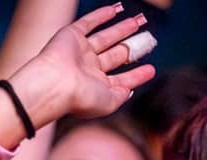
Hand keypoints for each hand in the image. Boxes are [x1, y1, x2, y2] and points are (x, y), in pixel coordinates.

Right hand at [5, 6, 155, 128]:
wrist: (55, 85)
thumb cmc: (80, 98)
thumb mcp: (109, 103)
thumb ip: (122, 95)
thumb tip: (130, 89)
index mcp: (96, 86)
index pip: (121, 79)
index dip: (137, 75)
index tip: (151, 69)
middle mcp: (89, 69)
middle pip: (117, 54)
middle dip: (134, 46)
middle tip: (150, 38)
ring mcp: (81, 52)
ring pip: (107, 37)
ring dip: (123, 28)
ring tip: (140, 20)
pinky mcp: (72, 36)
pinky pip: (89, 23)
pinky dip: (102, 15)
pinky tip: (116, 9)